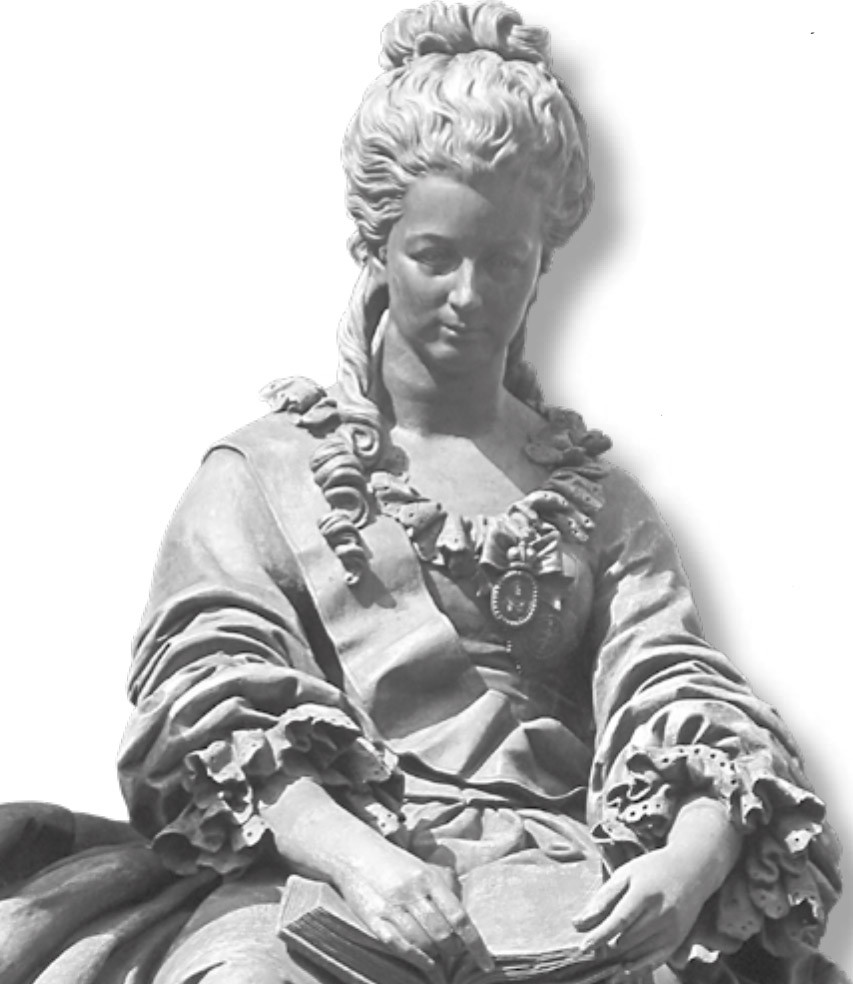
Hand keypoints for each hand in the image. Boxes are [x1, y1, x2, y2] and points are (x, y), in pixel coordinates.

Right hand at [335, 838, 492, 983]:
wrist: (356, 852)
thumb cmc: (395, 863)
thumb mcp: (423, 868)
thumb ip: (444, 888)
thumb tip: (465, 916)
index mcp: (429, 879)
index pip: (459, 917)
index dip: (475, 944)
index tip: (486, 964)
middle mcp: (413, 893)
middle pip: (442, 933)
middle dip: (453, 950)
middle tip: (455, 953)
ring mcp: (392, 907)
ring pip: (423, 942)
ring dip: (436, 955)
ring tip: (441, 957)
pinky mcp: (374, 918)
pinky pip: (399, 945)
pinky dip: (417, 959)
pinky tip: (426, 964)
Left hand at [573, 846, 708, 977]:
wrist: (691, 870)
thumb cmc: (652, 870)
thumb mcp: (625, 874)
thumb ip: (602, 899)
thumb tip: (578, 923)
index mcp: (644, 893)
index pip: (619, 921)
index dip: (600, 935)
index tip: (583, 946)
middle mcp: (660, 913)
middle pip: (627, 940)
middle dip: (606, 946)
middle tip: (591, 946)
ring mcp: (671, 929)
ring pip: (639, 952)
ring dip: (618, 956)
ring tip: (604, 952)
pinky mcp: (677, 939)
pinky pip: (655, 960)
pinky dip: (638, 965)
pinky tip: (624, 966)